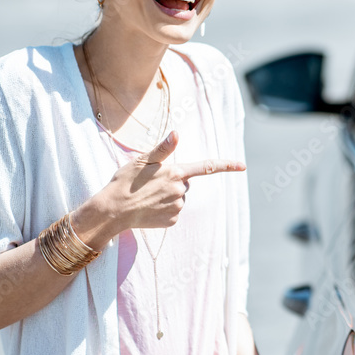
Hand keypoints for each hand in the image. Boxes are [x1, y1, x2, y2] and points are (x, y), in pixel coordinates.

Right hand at [74, 131, 245, 247]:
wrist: (112, 211)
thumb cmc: (124, 182)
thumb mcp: (142, 160)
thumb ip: (163, 148)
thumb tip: (177, 133)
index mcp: (176, 172)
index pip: (206, 167)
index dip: (226, 165)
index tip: (242, 165)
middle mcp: (180, 190)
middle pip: (184, 183)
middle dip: (173, 182)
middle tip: (150, 184)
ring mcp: (177, 207)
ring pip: (178, 198)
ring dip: (167, 196)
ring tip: (146, 196)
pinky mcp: (172, 221)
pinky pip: (172, 212)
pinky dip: (163, 210)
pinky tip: (148, 208)